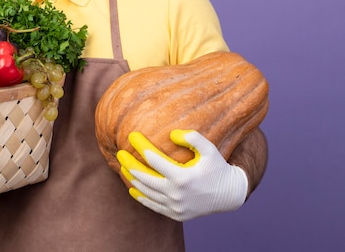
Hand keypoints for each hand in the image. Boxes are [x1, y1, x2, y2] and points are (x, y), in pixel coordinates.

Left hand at [116, 129, 247, 221]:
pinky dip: (141, 197)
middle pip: (144, 177)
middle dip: (130, 164)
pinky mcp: (176, 214)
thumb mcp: (210, 149)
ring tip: (123, 167)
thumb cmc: (217, 168)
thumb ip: (192, 138)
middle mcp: (177, 194)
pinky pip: (154, 206)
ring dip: (132, 179)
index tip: (132, 136)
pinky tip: (132, 188)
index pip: (154, 159)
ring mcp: (175, 206)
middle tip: (120, 153)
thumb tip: (171, 135)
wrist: (229, 195)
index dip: (141, 146)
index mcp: (183, 177)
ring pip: (146, 192)